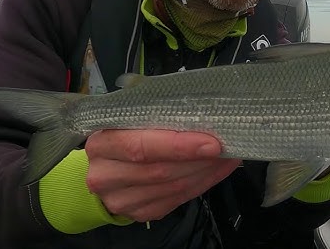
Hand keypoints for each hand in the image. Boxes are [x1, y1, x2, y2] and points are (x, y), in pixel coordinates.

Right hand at [84, 129, 239, 221]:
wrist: (107, 167)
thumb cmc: (125, 135)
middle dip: (200, 160)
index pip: (142, 147)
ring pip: (173, 188)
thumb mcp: (132, 120)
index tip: (211, 143)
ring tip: (226, 157)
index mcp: (102, 144)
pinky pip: (177, 200)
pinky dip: (202, 184)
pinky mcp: (138, 213)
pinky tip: (215, 171)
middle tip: (227, 147)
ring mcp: (120, 199)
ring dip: (206, 172)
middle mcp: (105, 175)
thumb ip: (160, 118)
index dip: (178, 146)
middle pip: (161, 171)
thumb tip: (205, 116)